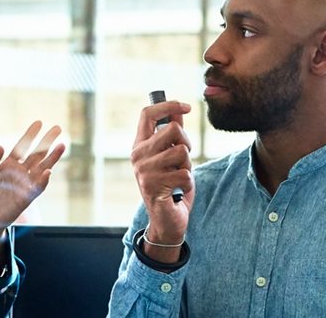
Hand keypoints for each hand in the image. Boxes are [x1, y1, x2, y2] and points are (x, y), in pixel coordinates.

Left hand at [0, 121, 65, 239]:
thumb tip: (0, 146)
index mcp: (8, 165)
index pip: (22, 147)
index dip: (30, 135)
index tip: (39, 123)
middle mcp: (20, 173)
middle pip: (37, 154)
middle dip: (47, 142)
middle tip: (58, 128)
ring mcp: (24, 184)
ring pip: (42, 168)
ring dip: (52, 158)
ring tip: (62, 146)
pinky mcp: (26, 198)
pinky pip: (37, 188)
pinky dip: (43, 181)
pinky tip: (48, 172)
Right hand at [131, 101, 194, 246]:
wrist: (166, 221)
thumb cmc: (171, 186)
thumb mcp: (171, 157)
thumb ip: (173, 135)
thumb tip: (180, 109)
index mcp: (139, 145)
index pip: (147, 114)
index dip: (168, 105)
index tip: (187, 106)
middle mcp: (137, 156)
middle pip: (173, 129)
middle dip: (186, 143)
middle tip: (182, 161)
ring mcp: (144, 171)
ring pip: (181, 151)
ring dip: (187, 166)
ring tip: (177, 178)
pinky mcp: (154, 187)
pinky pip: (185, 174)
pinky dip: (188, 183)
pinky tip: (178, 191)